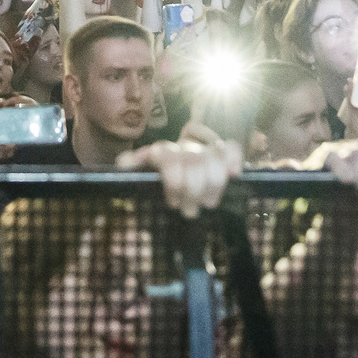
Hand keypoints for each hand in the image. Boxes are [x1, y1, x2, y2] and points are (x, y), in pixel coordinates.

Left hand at [120, 130, 239, 217]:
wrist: (182, 164)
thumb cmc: (162, 176)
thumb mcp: (145, 173)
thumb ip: (134, 165)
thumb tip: (122, 163)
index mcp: (163, 152)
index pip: (168, 156)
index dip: (173, 182)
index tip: (173, 203)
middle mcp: (185, 147)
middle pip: (194, 164)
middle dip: (193, 191)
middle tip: (189, 211)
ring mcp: (205, 147)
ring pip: (214, 160)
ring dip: (213, 186)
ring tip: (207, 204)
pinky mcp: (223, 150)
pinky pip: (233, 148)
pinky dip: (234, 160)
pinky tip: (234, 174)